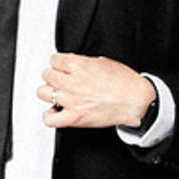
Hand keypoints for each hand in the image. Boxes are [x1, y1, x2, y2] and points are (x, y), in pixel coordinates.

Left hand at [39, 53, 155, 128]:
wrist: (136, 101)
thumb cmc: (124, 82)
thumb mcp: (103, 62)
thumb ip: (83, 62)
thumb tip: (71, 65)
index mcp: (80, 66)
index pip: (54, 60)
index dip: (59, 64)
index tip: (63, 68)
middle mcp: (72, 82)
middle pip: (47, 74)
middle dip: (54, 76)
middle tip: (62, 81)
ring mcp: (71, 100)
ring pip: (42, 93)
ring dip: (50, 93)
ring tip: (59, 95)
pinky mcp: (74, 118)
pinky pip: (49, 119)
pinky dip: (50, 116)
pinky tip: (57, 112)